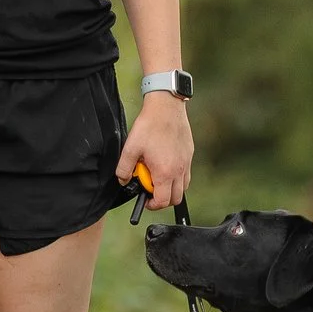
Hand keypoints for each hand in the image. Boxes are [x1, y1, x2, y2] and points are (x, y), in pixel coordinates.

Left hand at [114, 92, 192, 208]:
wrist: (166, 107)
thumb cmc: (150, 125)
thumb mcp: (130, 148)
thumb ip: (124, 168)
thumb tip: (123, 180)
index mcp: (165, 172)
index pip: (163, 201)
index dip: (152, 205)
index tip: (145, 200)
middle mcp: (179, 170)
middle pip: (176, 198)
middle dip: (163, 200)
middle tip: (151, 191)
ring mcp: (186, 163)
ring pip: (183, 187)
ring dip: (171, 189)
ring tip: (158, 179)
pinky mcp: (189, 154)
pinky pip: (186, 174)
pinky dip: (177, 177)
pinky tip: (165, 165)